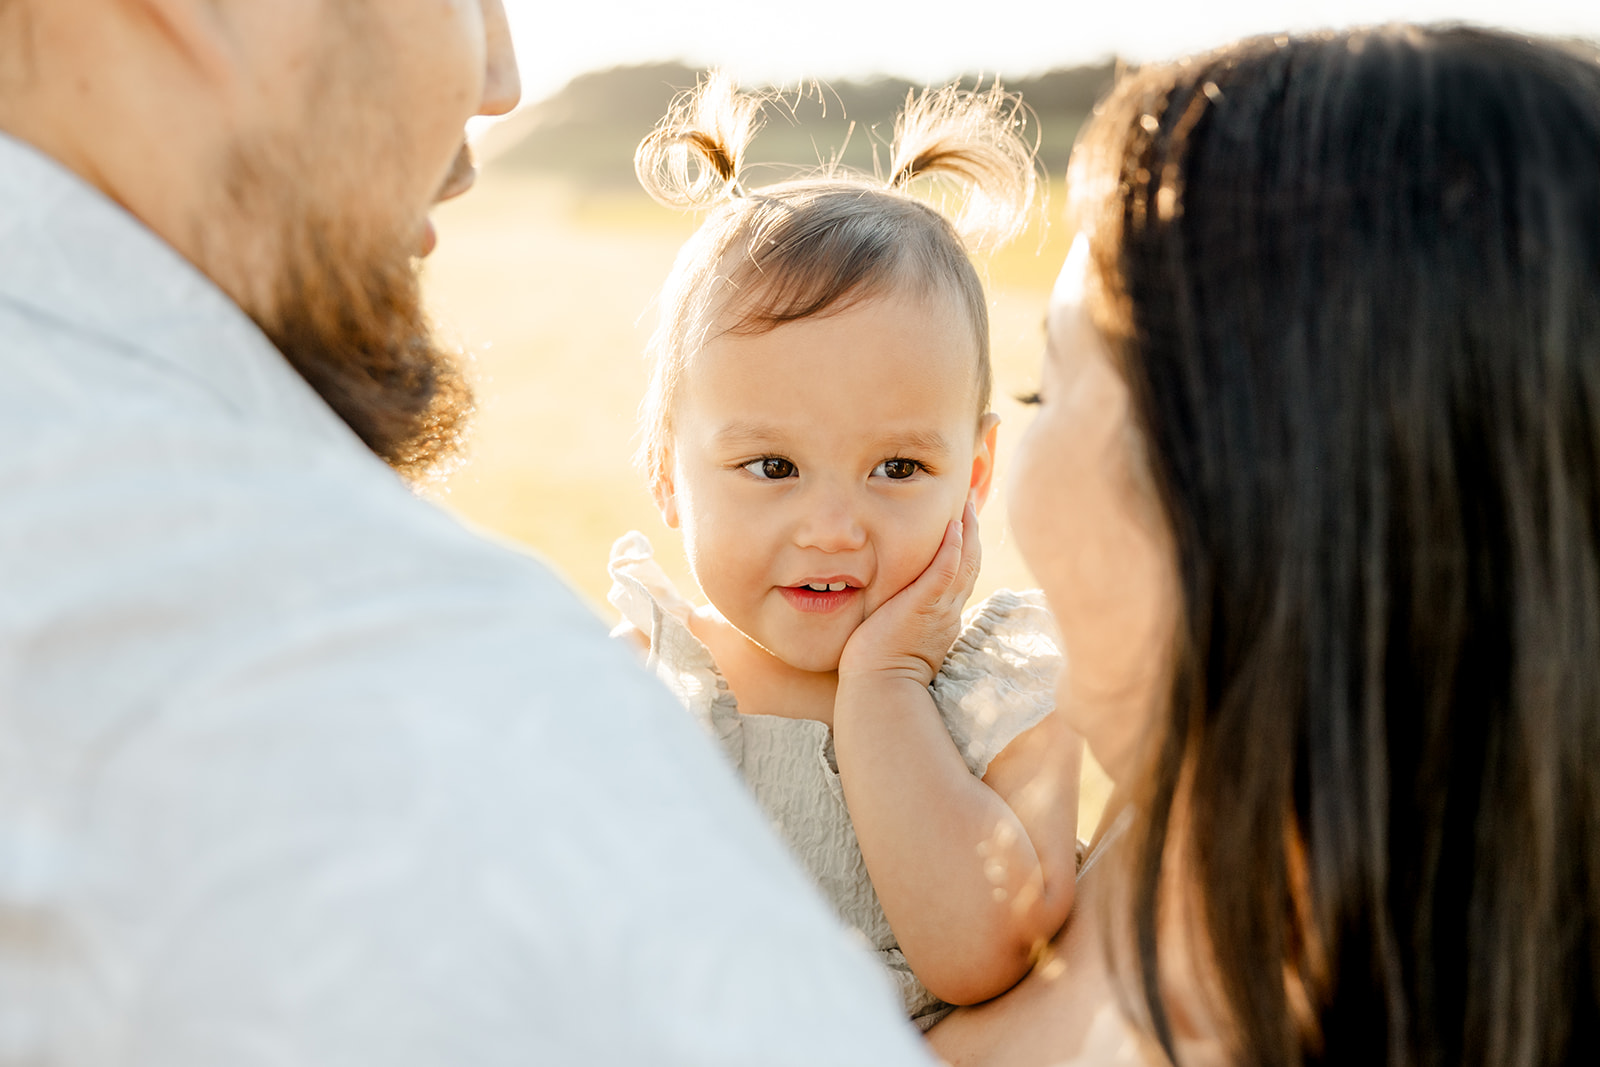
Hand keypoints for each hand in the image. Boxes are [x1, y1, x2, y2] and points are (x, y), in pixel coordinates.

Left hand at [839, 502, 980, 685]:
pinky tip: (954, 526)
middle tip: (970, 505)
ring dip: (968, 532)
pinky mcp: (925, 606)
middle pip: (970, 566)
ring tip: (967, 505)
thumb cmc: (877, 668)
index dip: (964, 552)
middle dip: (972, 534)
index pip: (959, 579)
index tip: (961, 528)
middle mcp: (948, 612)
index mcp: (942, 619)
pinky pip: (946, 571)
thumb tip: (888, 605)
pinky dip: (953, 548)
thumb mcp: (896, 635)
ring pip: (965, 564)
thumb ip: (899, 615)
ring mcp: (940, 609)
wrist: (878, 687)